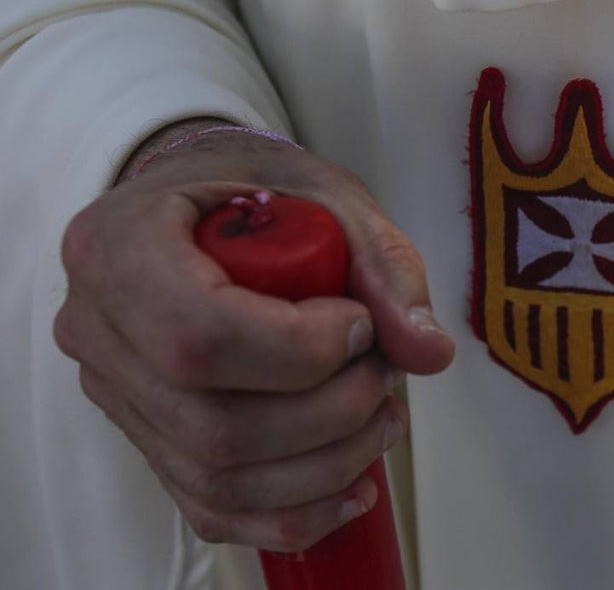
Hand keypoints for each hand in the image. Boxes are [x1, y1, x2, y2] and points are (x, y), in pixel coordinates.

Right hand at [54, 129, 454, 550]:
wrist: (201, 209)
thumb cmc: (255, 192)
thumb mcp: (328, 198)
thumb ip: (384, 267)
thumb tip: (428, 351)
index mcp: (119, 248)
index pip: (198, 334)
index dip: (299, 350)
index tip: (359, 325)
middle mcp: (95, 330)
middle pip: (213, 424)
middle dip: (330, 414)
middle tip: (385, 375)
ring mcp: (113, 395)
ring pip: (217, 477)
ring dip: (326, 465)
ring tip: (383, 418)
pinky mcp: (145, 439)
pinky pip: (211, 507)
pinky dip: (294, 513)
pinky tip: (354, 485)